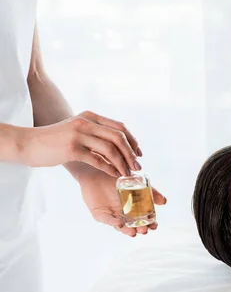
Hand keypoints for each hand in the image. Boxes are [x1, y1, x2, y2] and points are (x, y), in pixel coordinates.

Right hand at [20, 111, 141, 176]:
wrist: (29, 143)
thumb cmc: (55, 140)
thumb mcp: (77, 130)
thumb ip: (95, 132)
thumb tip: (118, 144)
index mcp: (90, 116)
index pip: (120, 126)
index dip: (133, 140)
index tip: (139, 153)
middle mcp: (86, 122)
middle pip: (119, 137)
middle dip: (131, 154)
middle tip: (137, 167)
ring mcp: (79, 134)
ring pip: (110, 149)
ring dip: (122, 163)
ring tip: (127, 173)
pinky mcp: (72, 148)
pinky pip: (98, 160)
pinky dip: (110, 168)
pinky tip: (115, 175)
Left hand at [77, 164, 166, 236]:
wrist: (100, 169)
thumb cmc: (119, 177)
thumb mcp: (139, 183)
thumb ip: (151, 191)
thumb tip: (164, 202)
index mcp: (134, 208)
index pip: (144, 219)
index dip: (150, 223)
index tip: (154, 226)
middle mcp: (124, 214)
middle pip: (134, 225)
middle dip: (140, 229)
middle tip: (144, 230)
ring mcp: (113, 215)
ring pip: (121, 226)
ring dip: (127, 230)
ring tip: (133, 232)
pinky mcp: (101, 214)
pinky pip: (107, 220)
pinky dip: (113, 222)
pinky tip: (119, 223)